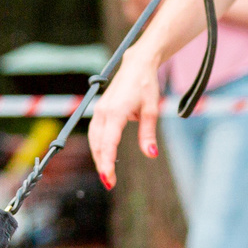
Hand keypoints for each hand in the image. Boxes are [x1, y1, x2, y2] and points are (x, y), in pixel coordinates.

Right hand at [83, 52, 164, 191]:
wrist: (137, 64)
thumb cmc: (145, 85)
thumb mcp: (152, 110)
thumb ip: (148, 134)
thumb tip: (151, 154)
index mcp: (115, 112)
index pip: (108, 143)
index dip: (107, 163)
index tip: (109, 179)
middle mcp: (103, 112)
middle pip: (97, 144)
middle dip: (102, 164)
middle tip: (110, 183)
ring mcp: (99, 110)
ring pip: (94, 140)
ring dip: (99, 156)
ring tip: (107, 173)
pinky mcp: (100, 110)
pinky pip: (96, 132)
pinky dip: (99, 146)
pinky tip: (105, 156)